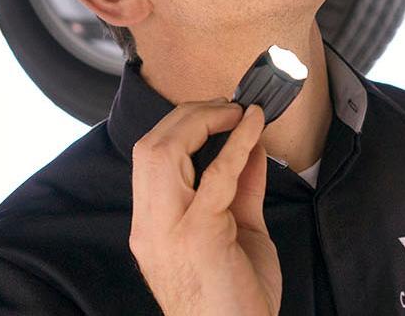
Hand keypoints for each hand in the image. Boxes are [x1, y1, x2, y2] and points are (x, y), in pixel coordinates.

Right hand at [129, 102, 280, 315]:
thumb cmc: (236, 299)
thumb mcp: (239, 234)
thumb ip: (241, 189)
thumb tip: (251, 145)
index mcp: (152, 226)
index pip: (150, 159)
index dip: (182, 127)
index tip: (218, 114)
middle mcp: (151, 226)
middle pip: (150, 148)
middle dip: (187, 115)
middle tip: (225, 106)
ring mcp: (170, 231)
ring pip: (164, 152)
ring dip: (203, 121)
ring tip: (236, 112)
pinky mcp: (201, 235)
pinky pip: (217, 176)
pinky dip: (238, 143)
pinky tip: (254, 125)